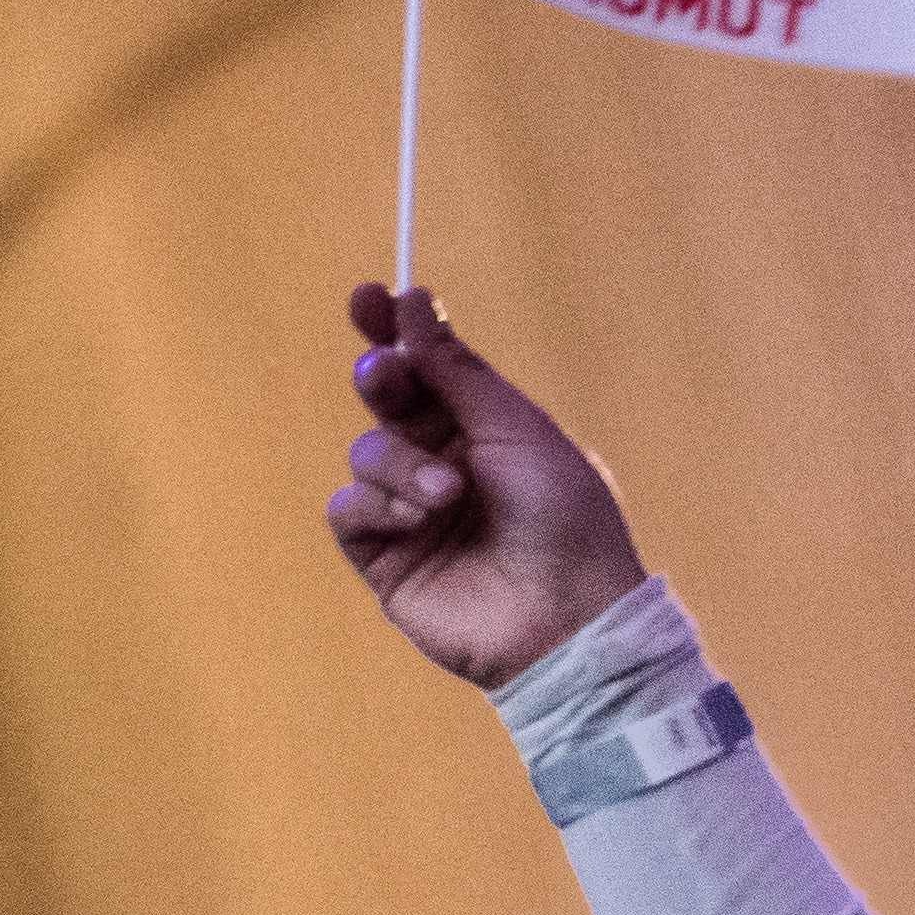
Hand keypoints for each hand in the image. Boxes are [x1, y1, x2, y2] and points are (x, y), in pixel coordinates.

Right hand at [325, 282, 651, 691]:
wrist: (566, 617)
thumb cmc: (564, 518)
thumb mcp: (520, 431)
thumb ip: (459, 372)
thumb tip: (415, 302)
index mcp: (484, 428)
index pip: (426, 367)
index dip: (392, 331)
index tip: (369, 297)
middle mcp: (442, 461)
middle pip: (387, 400)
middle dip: (382, 379)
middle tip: (386, 375)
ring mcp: (409, 510)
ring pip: (366, 454)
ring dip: (400, 465)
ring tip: (446, 494)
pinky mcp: (384, 557)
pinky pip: (349, 511)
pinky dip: (375, 506)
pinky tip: (416, 520)